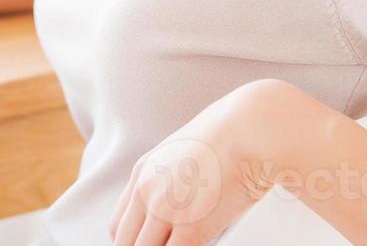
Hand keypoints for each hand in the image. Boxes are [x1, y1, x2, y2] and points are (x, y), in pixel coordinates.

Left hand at [108, 79, 299, 245]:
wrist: (248, 131)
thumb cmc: (227, 137)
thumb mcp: (183, 153)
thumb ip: (171, 180)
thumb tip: (181, 203)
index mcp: (142, 173)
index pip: (118, 225)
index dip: (131, 241)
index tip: (143, 244)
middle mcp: (147, 192)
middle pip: (126, 242)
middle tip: (163, 245)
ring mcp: (165, 211)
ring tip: (180, 244)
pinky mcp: (191, 228)